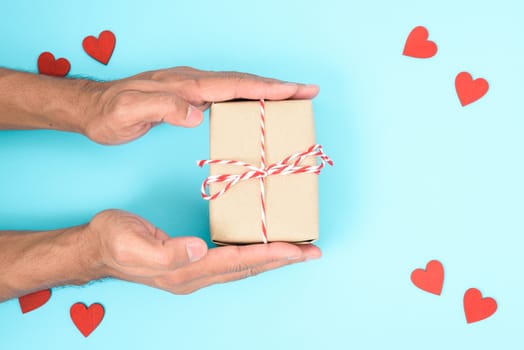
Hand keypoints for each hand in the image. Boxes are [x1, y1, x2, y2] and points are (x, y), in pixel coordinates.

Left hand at [82, 67, 319, 144]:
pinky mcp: (189, 96)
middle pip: (243, 81)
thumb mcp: (129, 112)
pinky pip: (226, 94)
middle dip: (279, 87)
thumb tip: (197, 114)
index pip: (233, 85)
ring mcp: (192, 87)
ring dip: (267, 91)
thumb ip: (162, 109)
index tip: (295, 90)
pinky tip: (255, 106)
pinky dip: (248, 98)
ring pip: (238, 86)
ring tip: (293, 98)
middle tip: (309, 91)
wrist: (94, 106)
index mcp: (185, 86)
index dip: (266, 88)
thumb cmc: (111, 112)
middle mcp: (193, 82)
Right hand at [87, 210, 320, 293]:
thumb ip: (166, 250)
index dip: (269, 254)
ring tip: (296, 252)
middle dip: (282, 260)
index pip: (237, 261)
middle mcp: (193, 275)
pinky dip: (252, 257)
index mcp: (184, 270)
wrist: (94, 249)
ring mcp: (192, 272)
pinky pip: (230, 263)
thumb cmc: (112, 240)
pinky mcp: (190, 264)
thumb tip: (198, 248)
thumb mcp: (132, 241)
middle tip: (311, 252)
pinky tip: (260, 250)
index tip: (297, 249)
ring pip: (242, 267)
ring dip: (271, 260)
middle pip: (248, 268)